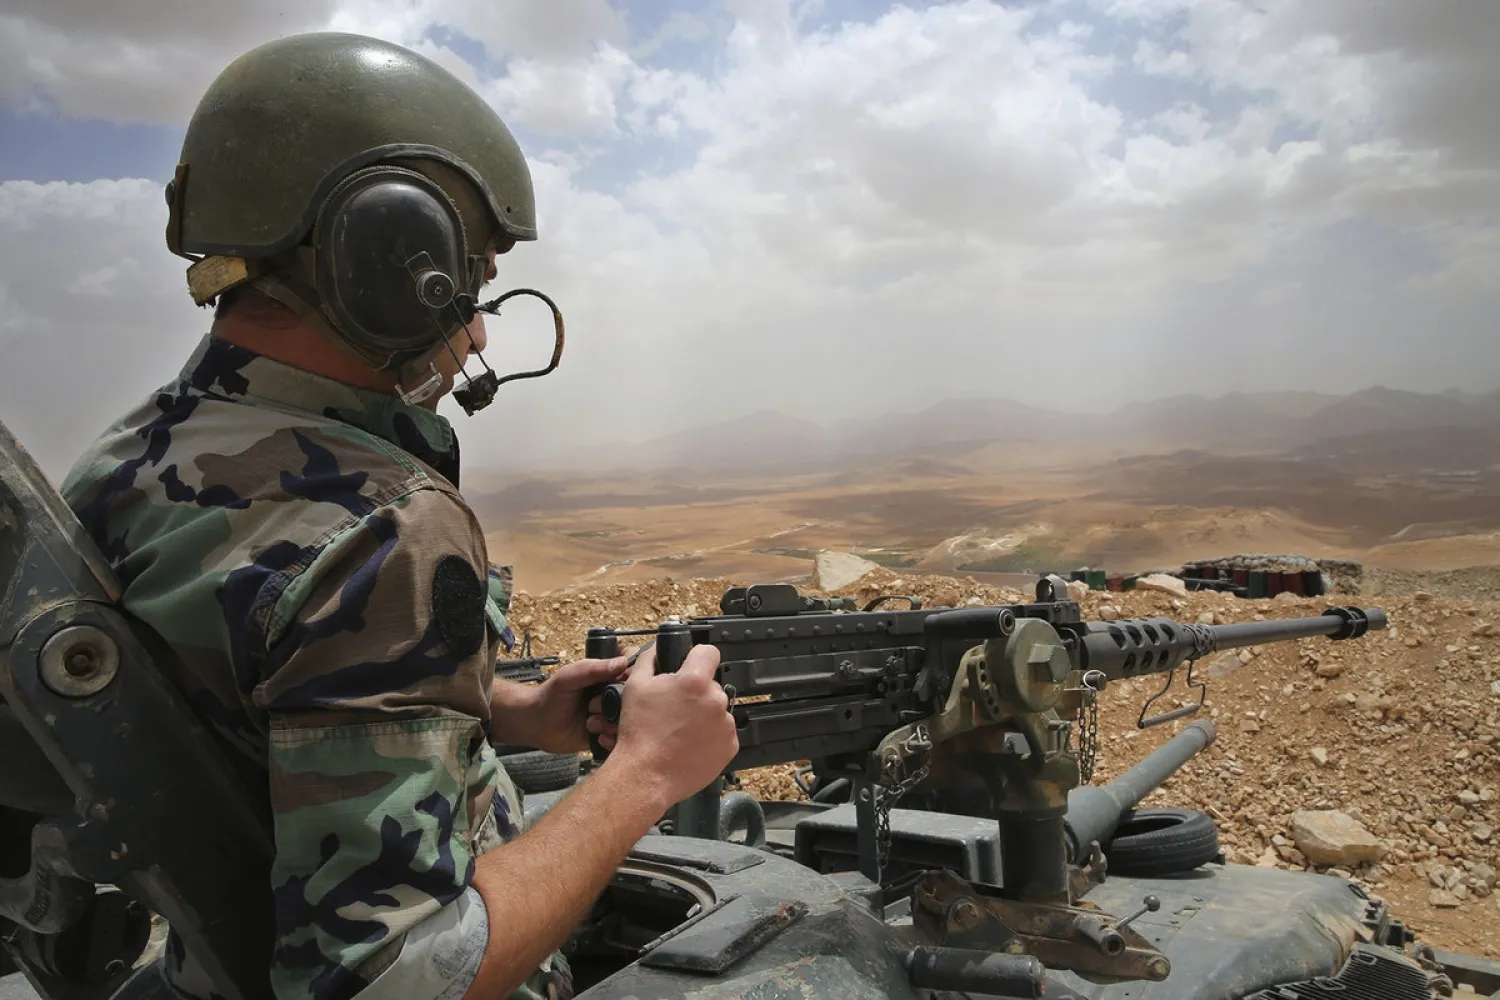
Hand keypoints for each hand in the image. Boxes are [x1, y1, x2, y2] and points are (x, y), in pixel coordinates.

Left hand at [494, 653, 631, 754]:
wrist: (537, 725)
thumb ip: (593, 668)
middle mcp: (614, 695)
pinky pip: (621, 738)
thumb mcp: (570, 677)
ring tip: (591, 722)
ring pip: (631, 721)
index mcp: (607, 676)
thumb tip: (622, 662)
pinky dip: (612, 739)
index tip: (623, 685)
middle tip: (595, 707)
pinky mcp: (608, 734)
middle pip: (637, 699)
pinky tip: (596, 735)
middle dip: (620, 706)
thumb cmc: (550, 696)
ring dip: (613, 723)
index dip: (635, 678)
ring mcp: (612, 715)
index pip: (635, 671)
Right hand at [602, 643, 738, 809]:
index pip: (709, 652)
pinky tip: (690, 743)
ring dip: (703, 714)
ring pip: (716, 709)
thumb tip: (657, 650)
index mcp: (694, 682)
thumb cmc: (640, 734)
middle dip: (695, 692)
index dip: (697, 657)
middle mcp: (715, 700)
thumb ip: (649, 660)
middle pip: (710, 684)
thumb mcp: (635, 687)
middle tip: (676, 707)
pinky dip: (710, 735)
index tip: (691, 665)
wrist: (646, 775)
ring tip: (681, 729)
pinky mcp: (730, 746)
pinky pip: (722, 732)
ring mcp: (725, 725)